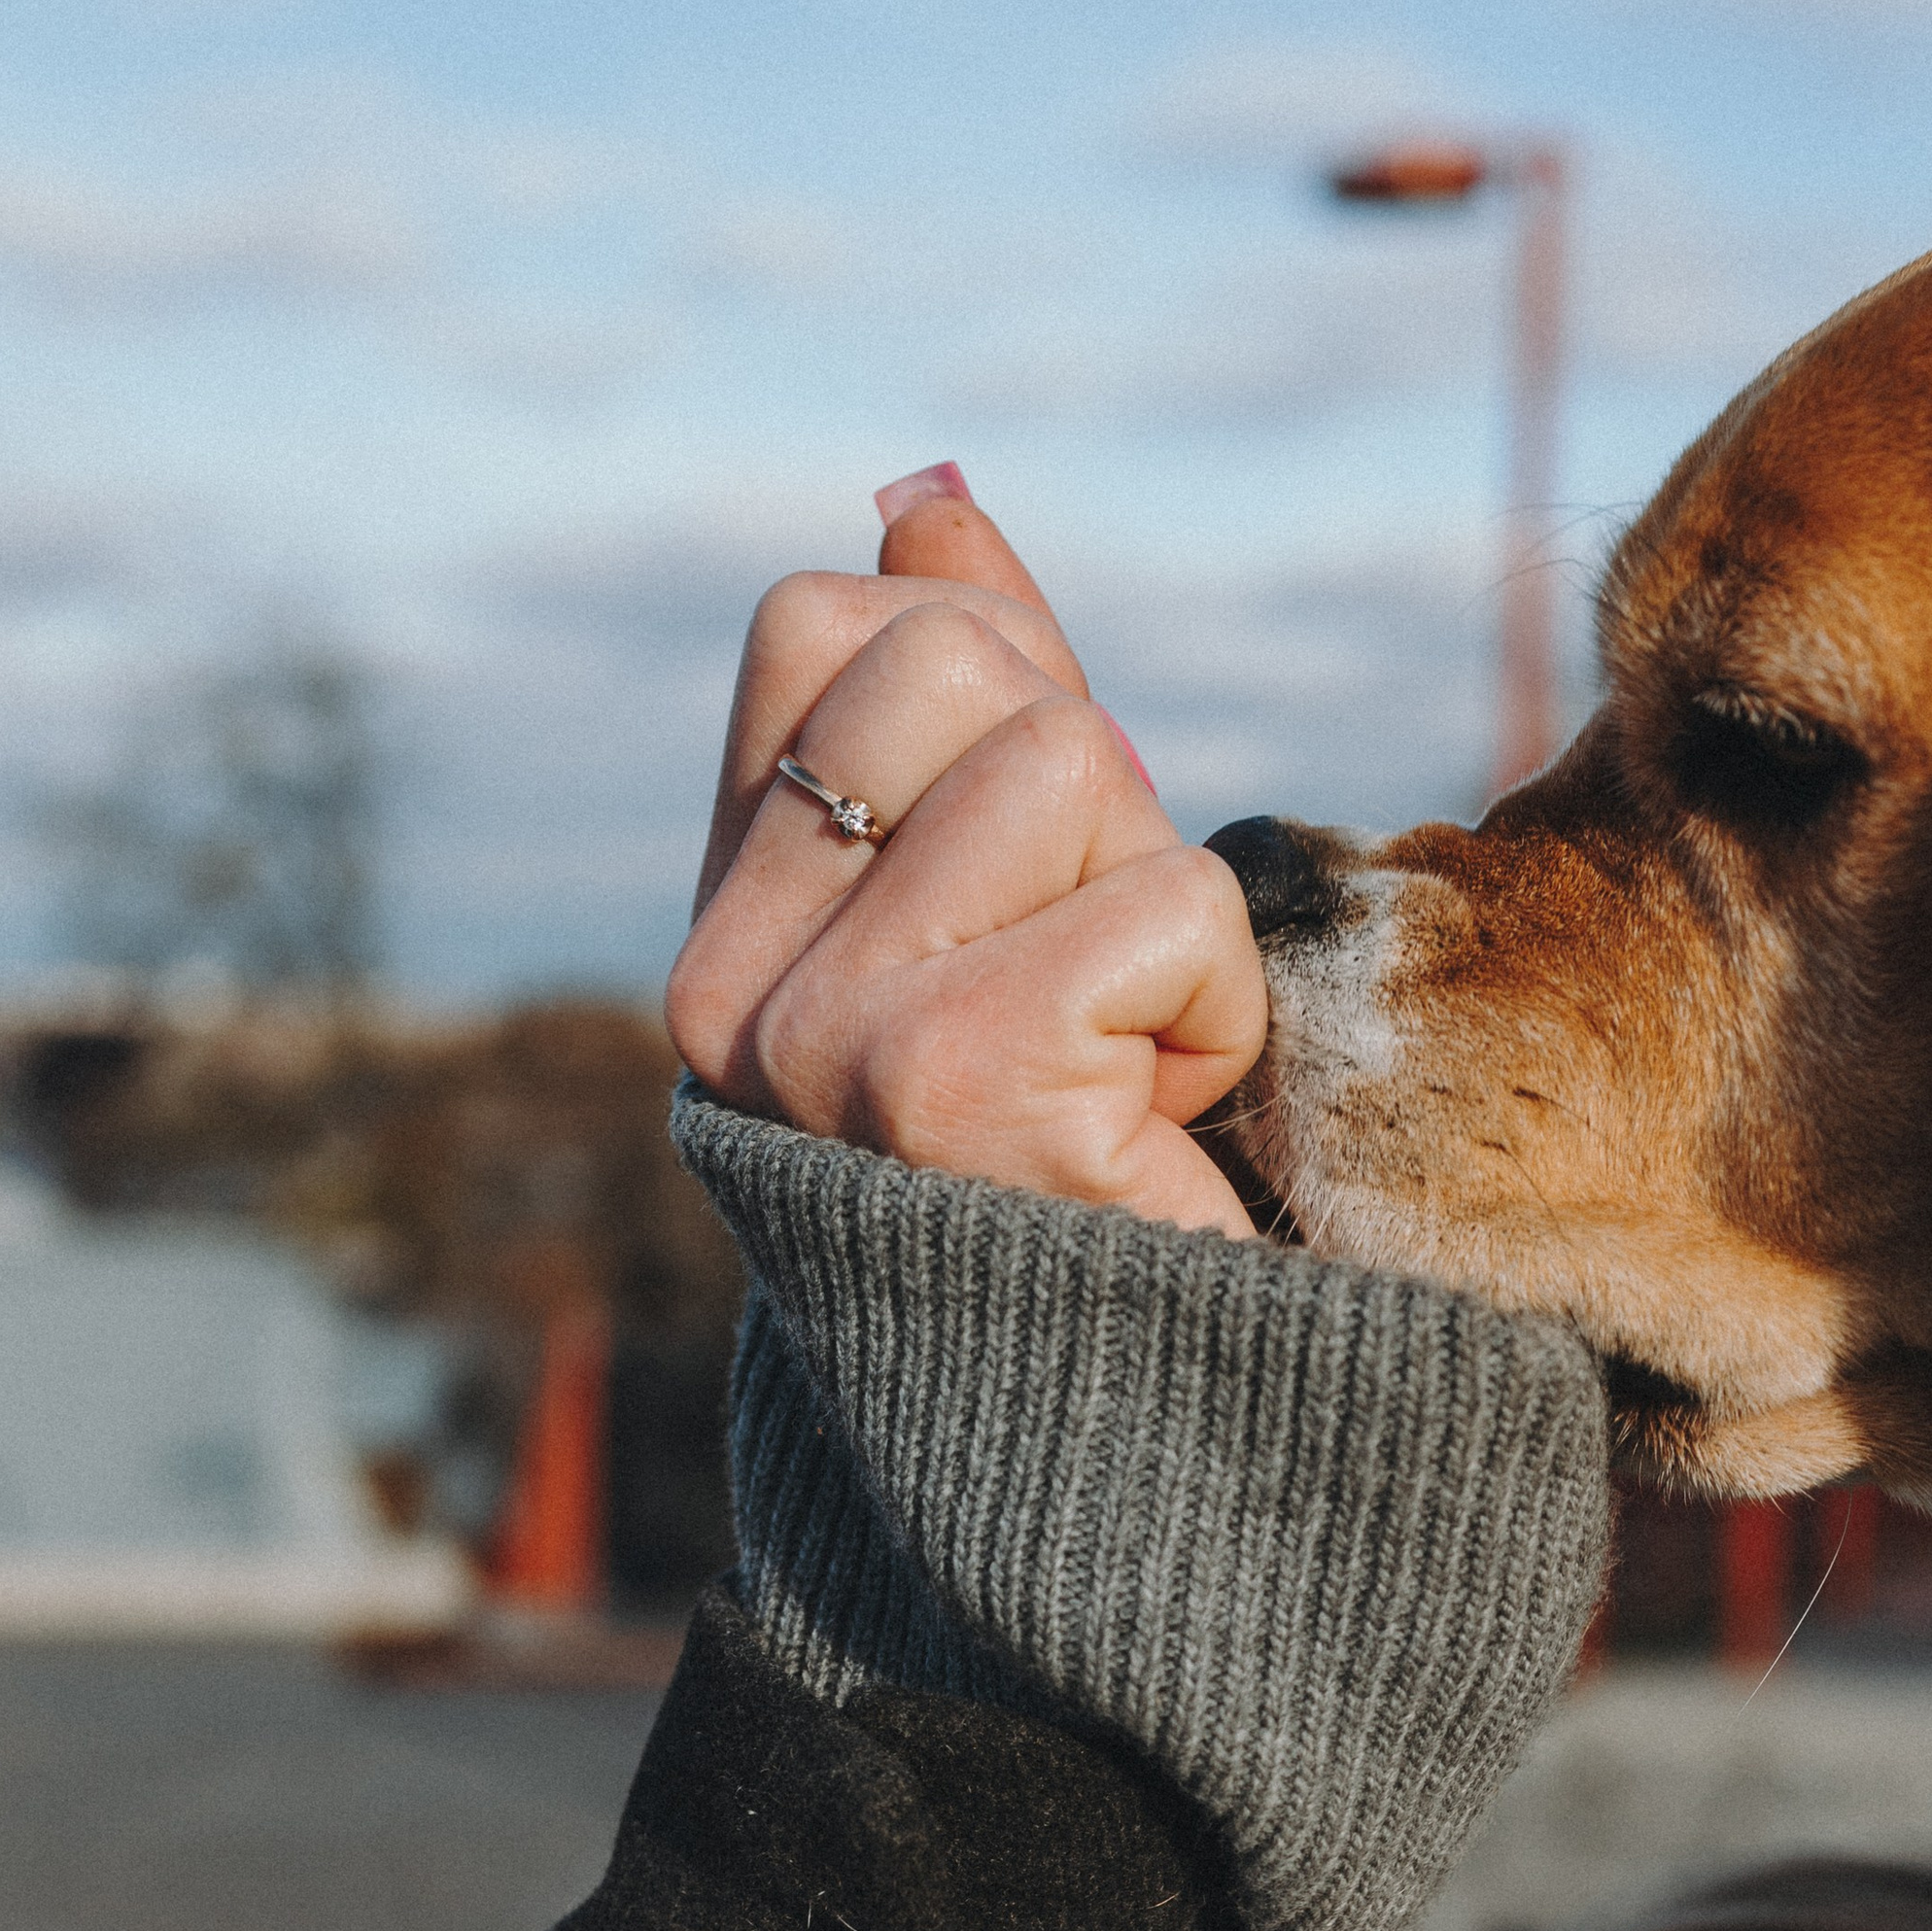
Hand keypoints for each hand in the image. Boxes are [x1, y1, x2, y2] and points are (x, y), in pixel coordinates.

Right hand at [667, 471, 1265, 1236]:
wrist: (1145, 1434)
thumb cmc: (1089, 1152)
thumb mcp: (1007, 900)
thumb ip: (964, 702)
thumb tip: (924, 496)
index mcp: (720, 938)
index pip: (818, 621)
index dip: (987, 688)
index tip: (1026, 873)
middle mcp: (729, 994)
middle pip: (952, 664)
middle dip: (1091, 795)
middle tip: (1090, 984)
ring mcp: (826, 1043)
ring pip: (1072, 762)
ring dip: (1163, 906)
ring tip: (1123, 1063)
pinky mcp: (955, 1087)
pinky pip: (1165, 903)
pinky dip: (1212, 1010)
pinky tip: (1154, 1126)